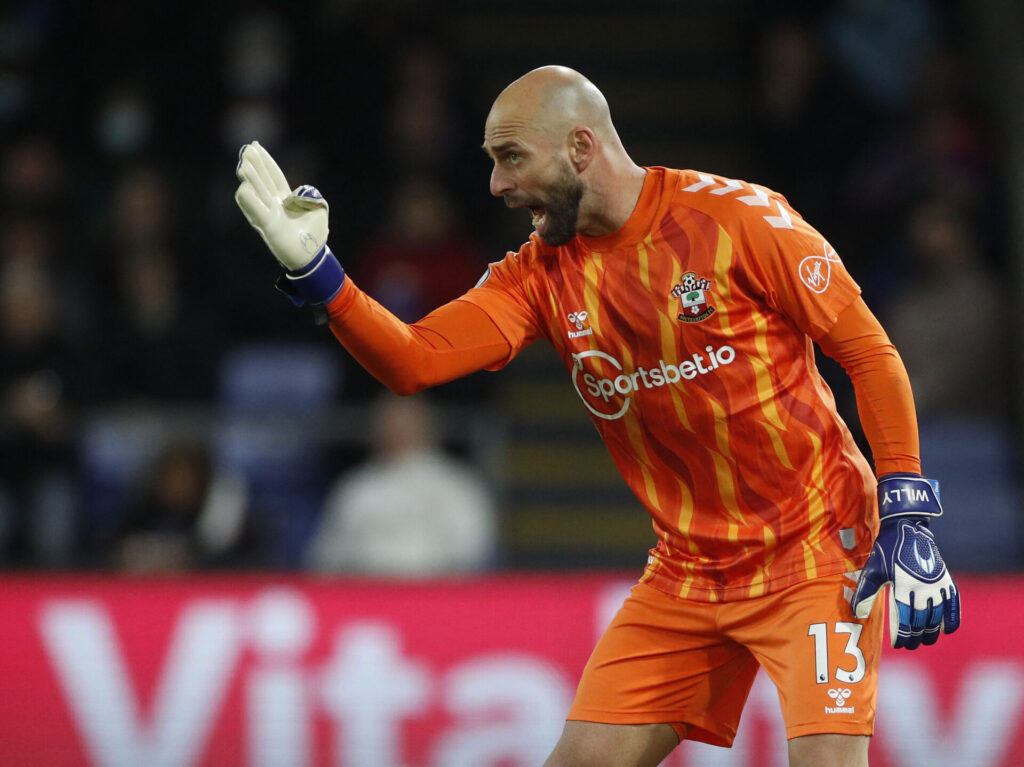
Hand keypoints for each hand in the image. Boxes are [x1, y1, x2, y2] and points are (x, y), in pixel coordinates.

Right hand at [235, 141, 327, 269]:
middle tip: (246, 149)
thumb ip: (313, 195)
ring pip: (257, 193)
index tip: (256, 146)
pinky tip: (243, 187)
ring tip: (243, 165)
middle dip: (255, 165)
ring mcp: (269, 215)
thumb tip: (300, 191)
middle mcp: (273, 205)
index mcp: (285, 199)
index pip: (273, 175)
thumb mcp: (319, 209)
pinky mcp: (268, 227)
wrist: (312, 257)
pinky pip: (257, 212)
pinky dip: (250, 200)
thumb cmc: (315, 235)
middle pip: (262, 180)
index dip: (265, 161)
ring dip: (251, 179)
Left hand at [850, 474, 960, 648]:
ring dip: (933, 631)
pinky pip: (953, 603)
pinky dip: (953, 617)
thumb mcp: (872, 569)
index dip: (904, 635)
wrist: (907, 528)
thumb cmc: (886, 549)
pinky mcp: (945, 579)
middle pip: (923, 620)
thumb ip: (864, 593)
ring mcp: (937, 584)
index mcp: (904, 586)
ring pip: (938, 615)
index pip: (906, 619)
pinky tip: (949, 630)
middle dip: (917, 636)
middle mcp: (923, 587)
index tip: (900, 645)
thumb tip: (857, 615)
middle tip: (912, 646)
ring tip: (926, 641)